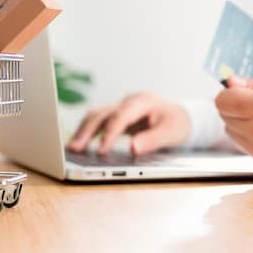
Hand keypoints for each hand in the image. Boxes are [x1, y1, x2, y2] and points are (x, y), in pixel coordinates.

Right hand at [67, 92, 191, 154]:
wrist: (180, 116)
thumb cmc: (177, 124)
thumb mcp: (172, 133)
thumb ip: (153, 140)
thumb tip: (133, 148)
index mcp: (143, 101)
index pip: (121, 116)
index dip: (109, 133)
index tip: (101, 150)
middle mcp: (128, 101)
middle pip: (102, 113)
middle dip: (87, 131)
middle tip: (75, 149)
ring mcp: (121, 107)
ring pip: (96, 115)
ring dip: (83, 131)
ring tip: (72, 148)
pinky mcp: (116, 115)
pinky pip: (98, 121)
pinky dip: (87, 131)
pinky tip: (78, 143)